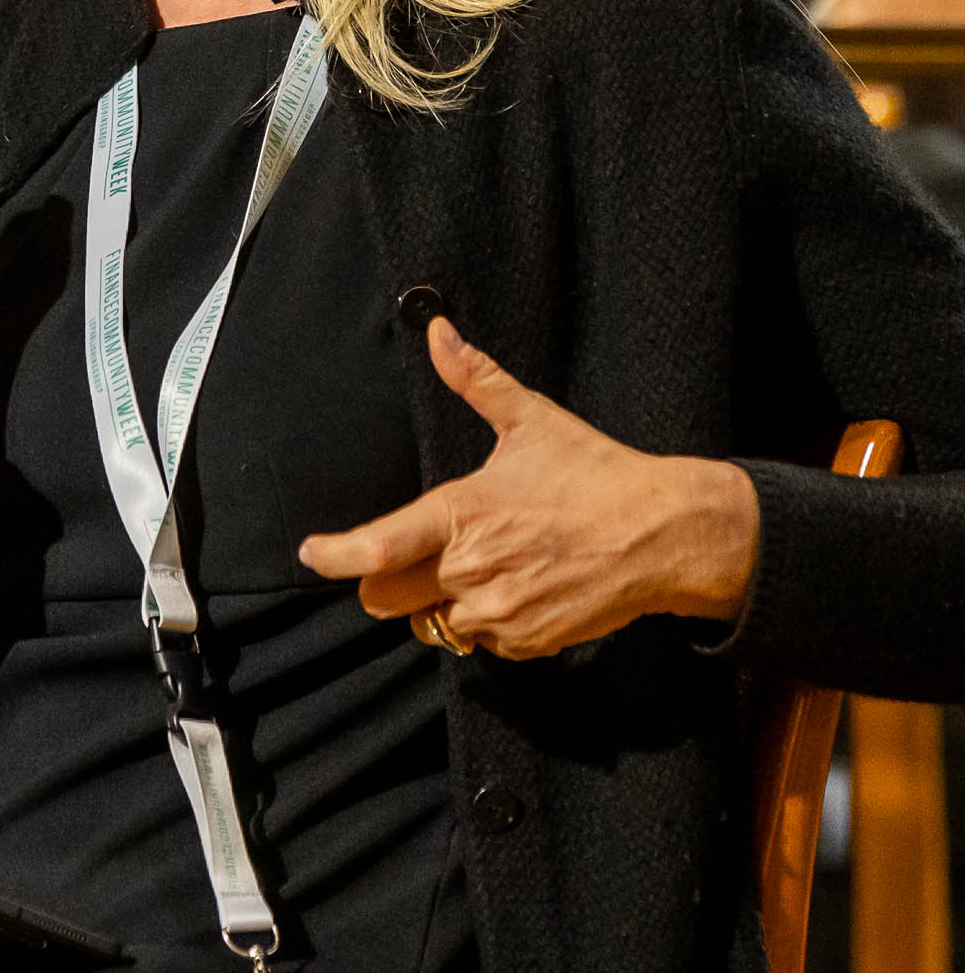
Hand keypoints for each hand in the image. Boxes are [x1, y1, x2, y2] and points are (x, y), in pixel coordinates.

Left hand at [298, 318, 758, 660]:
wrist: (660, 534)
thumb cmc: (595, 472)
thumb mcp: (531, 418)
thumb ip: (474, 378)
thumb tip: (437, 330)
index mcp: (461, 514)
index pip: (375, 548)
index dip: (333, 555)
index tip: (312, 553)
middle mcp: (470, 570)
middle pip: (387, 600)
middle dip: (385, 583)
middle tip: (408, 557)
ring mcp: (497, 613)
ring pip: (435, 622)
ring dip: (441, 601)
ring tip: (483, 564)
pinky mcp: (525, 643)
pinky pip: (481, 640)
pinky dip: (486, 618)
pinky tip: (517, 584)